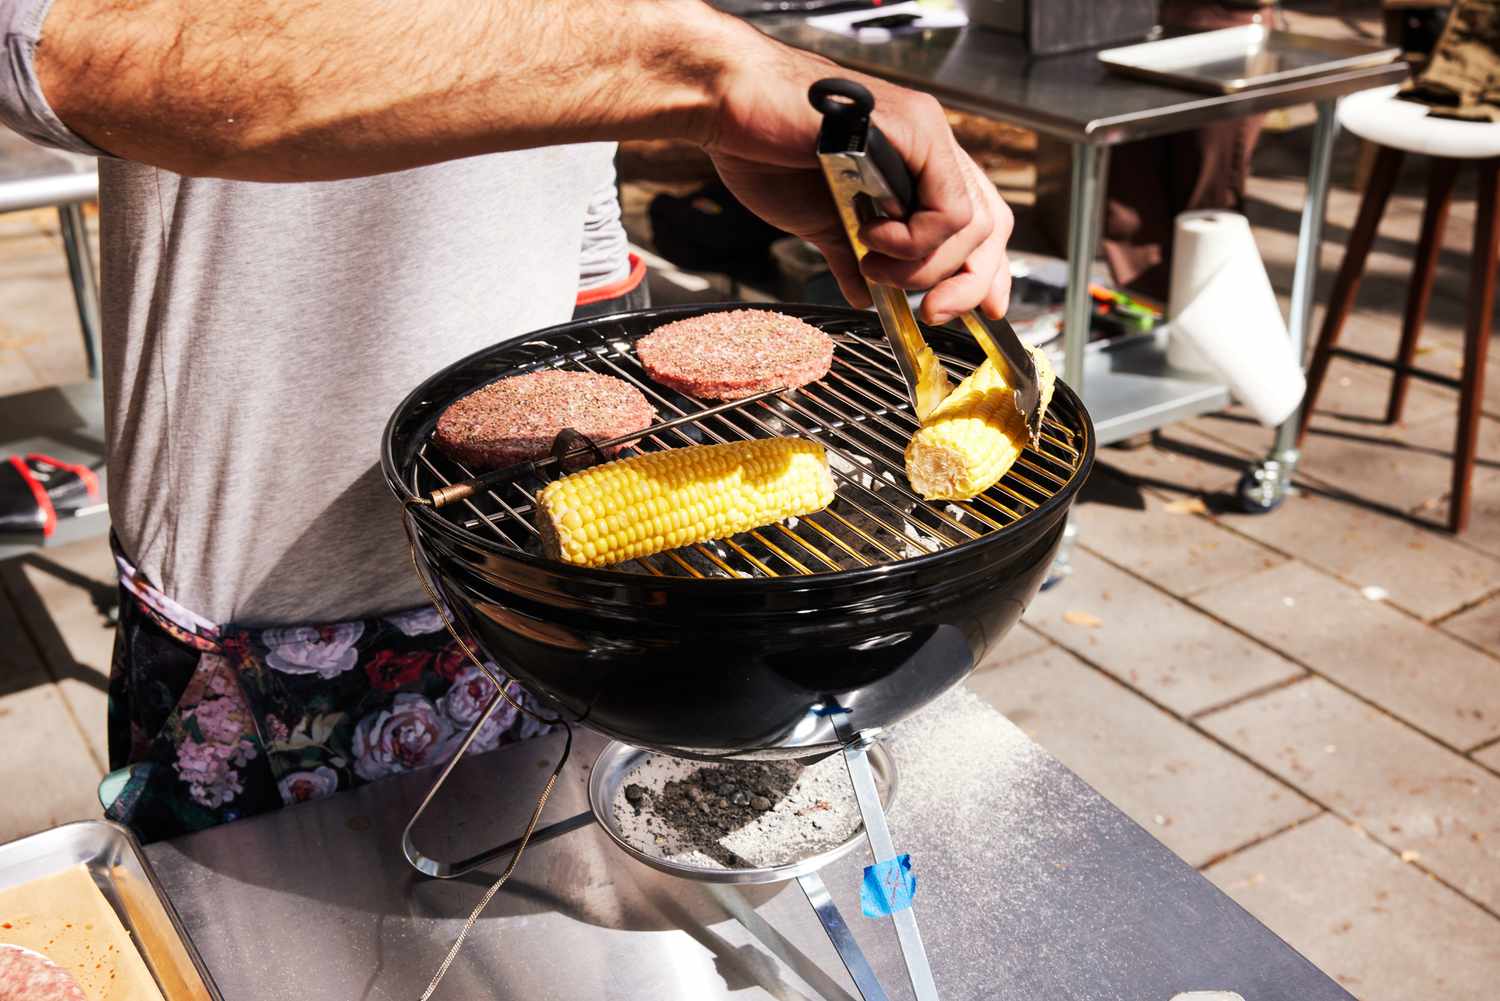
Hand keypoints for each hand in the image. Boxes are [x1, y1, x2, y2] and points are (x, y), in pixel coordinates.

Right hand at [702, 29, 1011, 323]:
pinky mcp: (917, 131)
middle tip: (931, 312)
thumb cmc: (765, 151)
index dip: (984, 272)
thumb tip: (862, 295)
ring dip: (923, 265)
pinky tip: (871, 235)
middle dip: (966, 284)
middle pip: (990, 228)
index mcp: (915, 167)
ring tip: (872, 259)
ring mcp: (927, 136)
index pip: (978, 222)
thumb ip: (850, 256)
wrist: (733, 111)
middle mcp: (930, 147)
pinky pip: (948, 208)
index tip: (977, 311)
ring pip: (971, 225)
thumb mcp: (821, 222)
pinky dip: (915, 239)